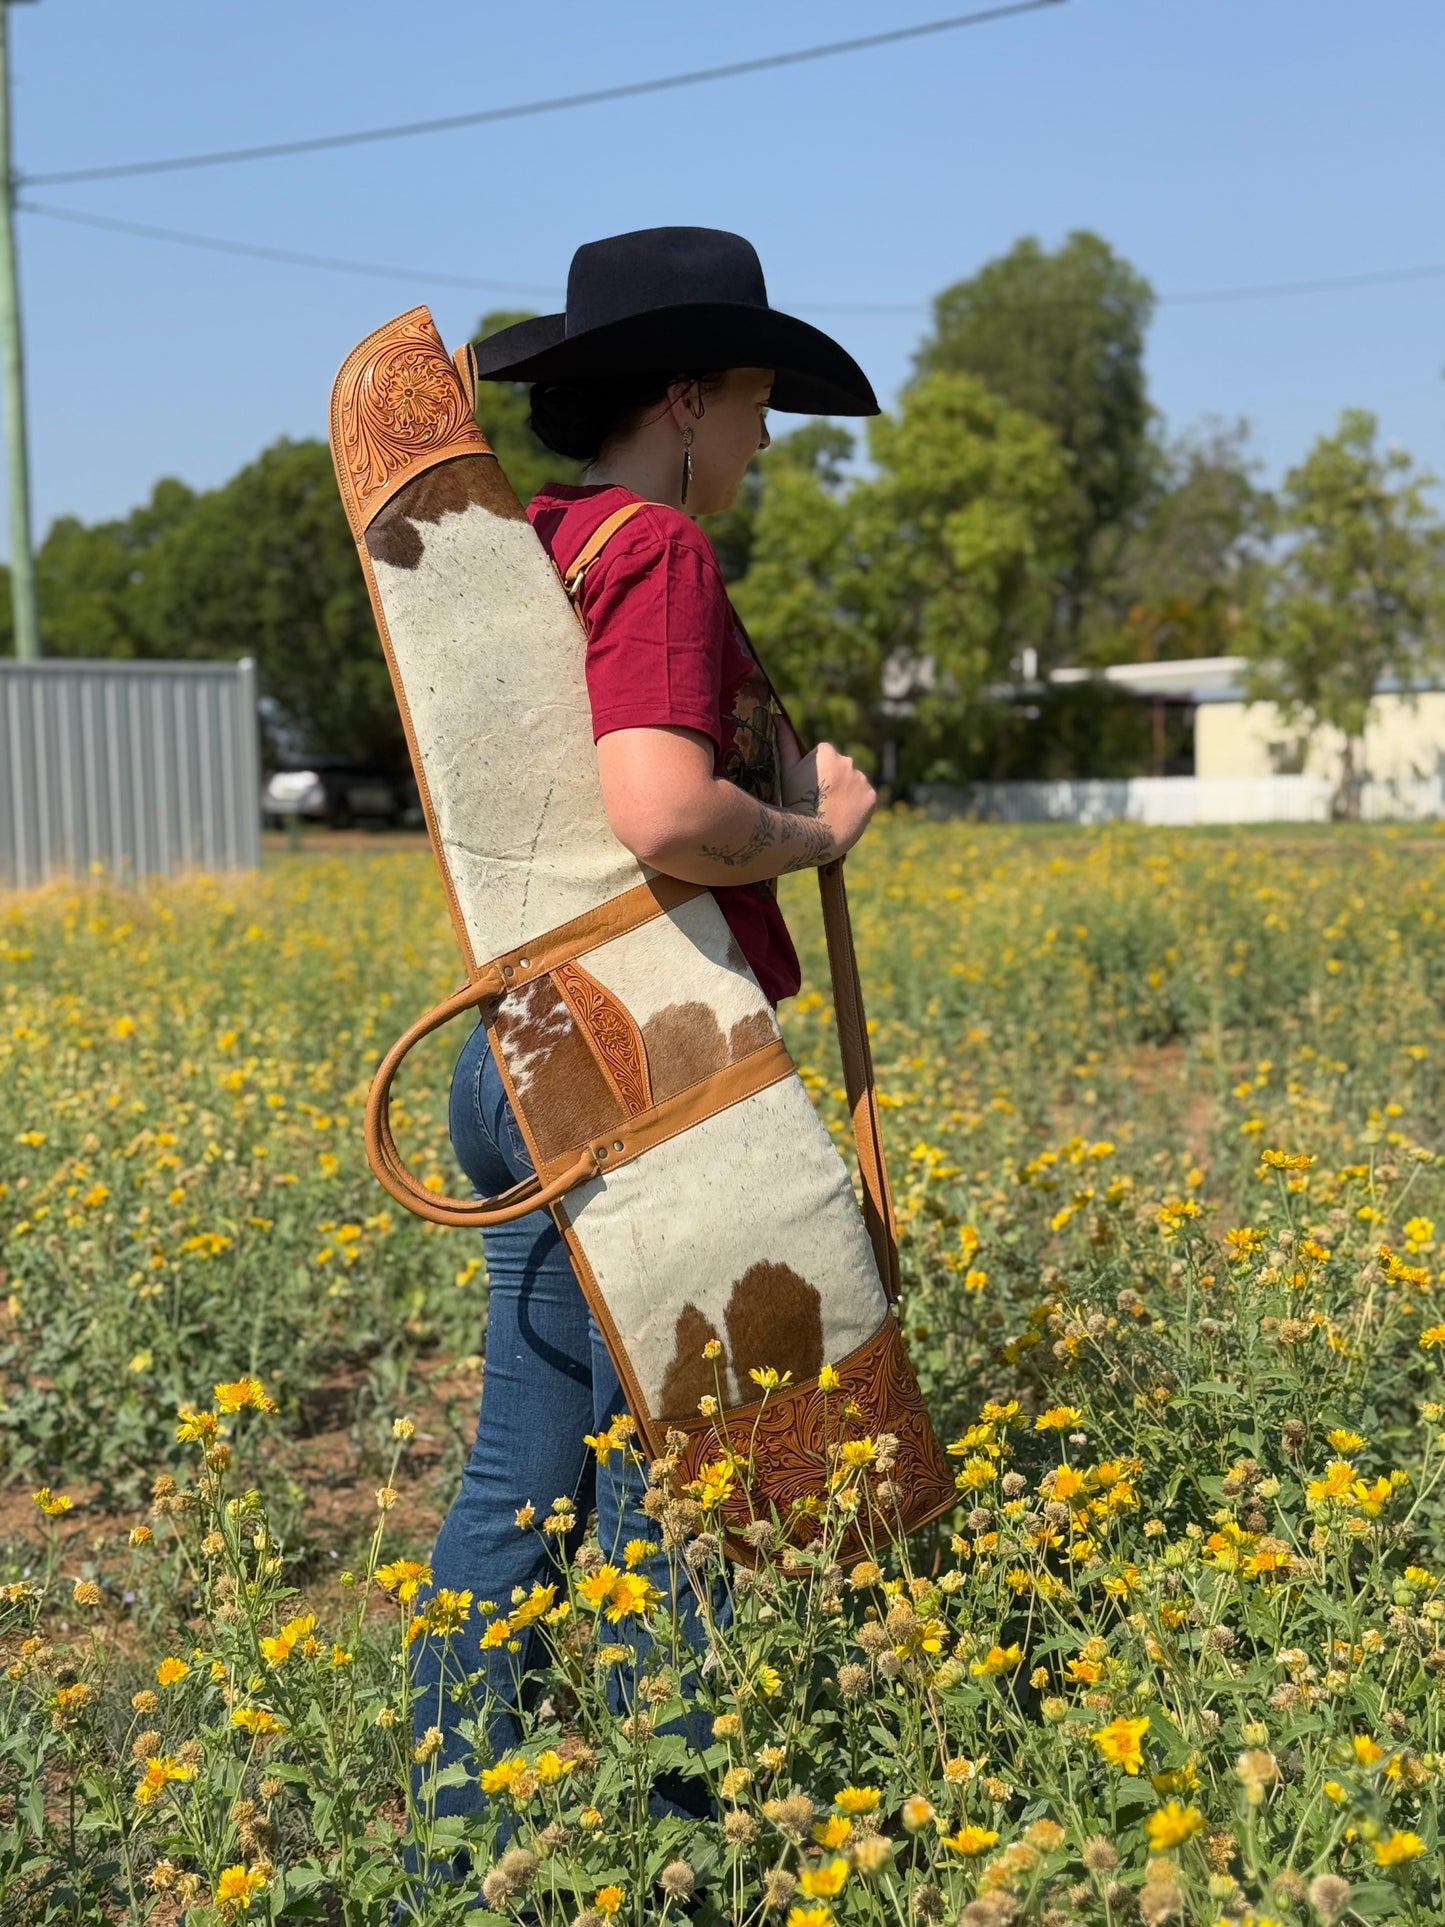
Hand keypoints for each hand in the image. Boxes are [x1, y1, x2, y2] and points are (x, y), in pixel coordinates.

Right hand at [784, 742, 876, 858]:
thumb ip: (784, 741)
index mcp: (827, 752)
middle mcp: (848, 761)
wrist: (811, 835)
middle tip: (818, 803)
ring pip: (853, 784)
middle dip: (832, 782)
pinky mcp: (872, 797)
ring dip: (846, 793)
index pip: (824, 757)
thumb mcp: (786, 770)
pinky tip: (844, 816)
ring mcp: (861, 779)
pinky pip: (865, 799)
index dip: (814, 775)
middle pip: (840, 770)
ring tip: (831, 811)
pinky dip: (858, 806)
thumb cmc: (793, 801)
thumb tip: (777, 716)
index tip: (808, 789)